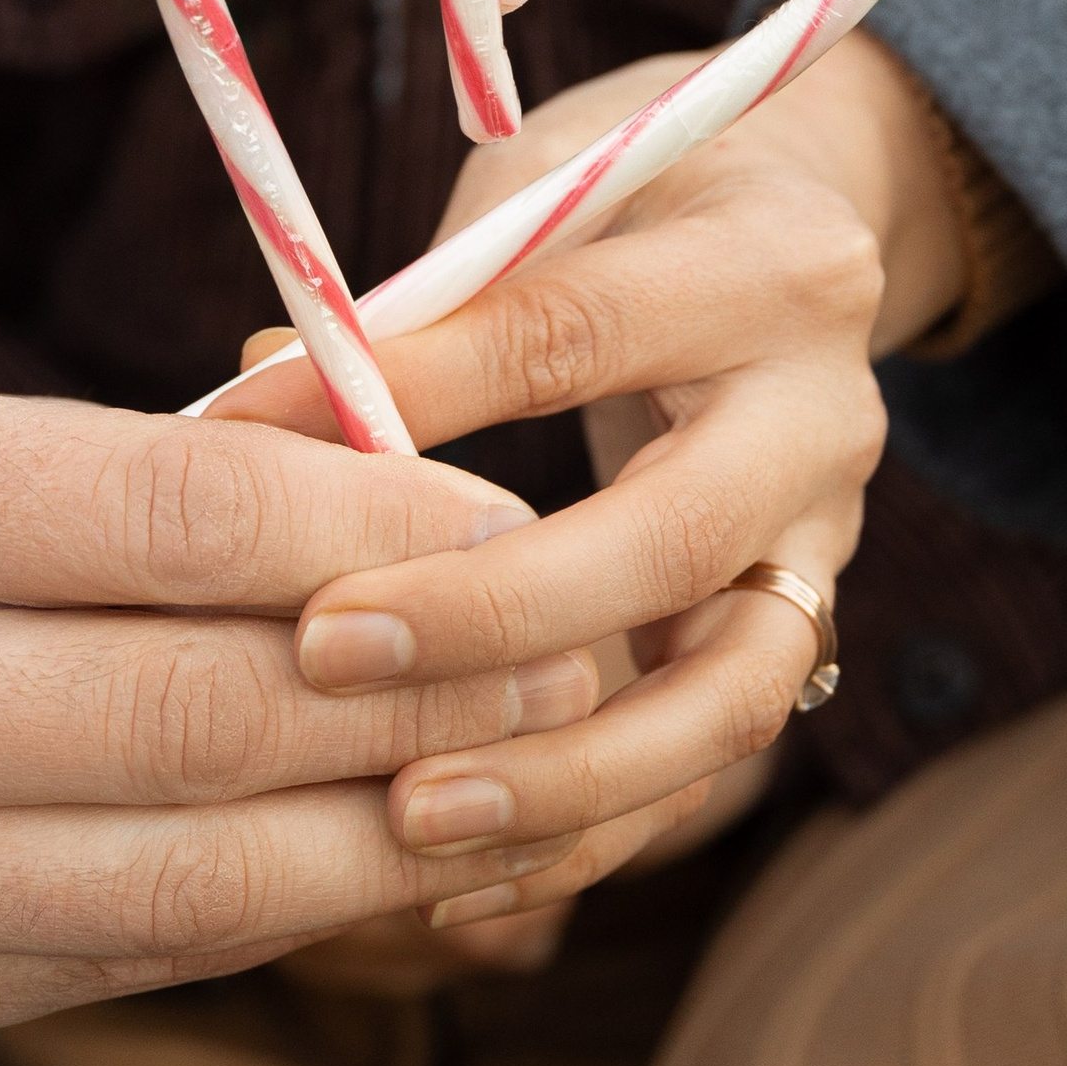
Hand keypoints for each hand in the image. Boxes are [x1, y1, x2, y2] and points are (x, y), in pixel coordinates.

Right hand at [0, 350, 599, 1054]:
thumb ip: (142, 464)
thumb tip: (412, 488)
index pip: (176, 519)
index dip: (376, 521)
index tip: (504, 512)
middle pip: (211, 719)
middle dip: (429, 694)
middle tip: (567, 656)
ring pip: (202, 877)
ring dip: (394, 828)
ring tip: (514, 768)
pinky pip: (143, 957)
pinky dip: (284, 902)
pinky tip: (372, 842)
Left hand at [218, 28, 960, 935]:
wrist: (806, 220)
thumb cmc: (634, 190)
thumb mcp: (539, 189)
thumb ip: (421, 300)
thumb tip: (244, 408)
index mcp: (761, 266)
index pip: (571, 334)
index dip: (407, 392)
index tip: (237, 442)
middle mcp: (823, 414)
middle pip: (674, 542)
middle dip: (493, 619)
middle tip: (322, 651)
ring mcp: (829, 543)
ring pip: (729, 700)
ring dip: (566, 777)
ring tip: (407, 820)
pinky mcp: (798, 634)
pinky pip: (702, 767)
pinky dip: (583, 833)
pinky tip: (449, 877)